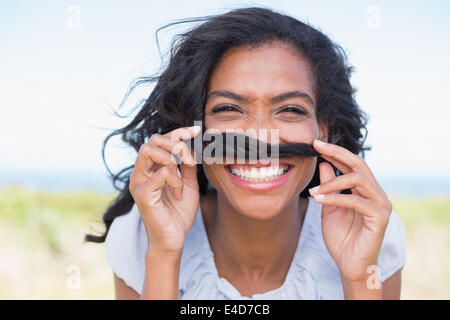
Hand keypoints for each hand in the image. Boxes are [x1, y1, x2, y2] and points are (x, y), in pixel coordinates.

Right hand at [129, 125, 201, 254]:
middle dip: (174, 143)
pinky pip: (159, 172)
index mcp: (151, 169)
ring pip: (149, 151)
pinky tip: (178, 193)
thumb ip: (187, 165)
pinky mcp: (141, 194)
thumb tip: (191, 145)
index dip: (178, 132)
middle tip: (188, 158)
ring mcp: (138, 182)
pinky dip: (174, 179)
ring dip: (172, 159)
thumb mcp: (188, 183)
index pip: (160, 141)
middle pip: (151, 141)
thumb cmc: (179, 213)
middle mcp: (141, 173)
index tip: (196, 130)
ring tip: (182, 176)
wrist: (174, 238)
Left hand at [309, 139, 392, 283]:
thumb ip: (329, 187)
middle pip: (359, 164)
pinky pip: (356, 200)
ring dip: (332, 183)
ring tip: (314, 191)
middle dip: (337, 153)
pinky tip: (319, 199)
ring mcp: (381, 204)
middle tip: (316, 146)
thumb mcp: (329, 207)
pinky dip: (335, 197)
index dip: (335, 152)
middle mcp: (376, 193)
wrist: (348, 264)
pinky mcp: (380, 217)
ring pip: (358, 179)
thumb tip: (324, 164)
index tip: (315, 144)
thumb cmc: (340, 237)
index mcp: (364, 190)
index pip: (352, 164)